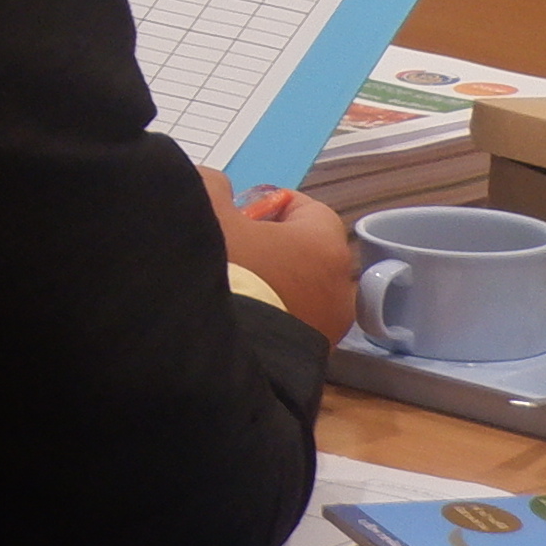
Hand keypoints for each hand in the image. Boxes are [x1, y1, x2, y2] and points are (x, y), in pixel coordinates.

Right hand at [208, 170, 359, 341]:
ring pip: (304, 293)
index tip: (243, 211)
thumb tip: (219, 188)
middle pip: (309, 253)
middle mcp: (338, 287)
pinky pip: (293, 324)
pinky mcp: (310, 359)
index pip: (310, 209)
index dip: (274, 204)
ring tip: (235, 285)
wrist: (213, 346)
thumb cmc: (223, 269)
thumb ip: (214, 187)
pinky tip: (241, 315)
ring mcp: (327, 329)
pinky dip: (273, 316)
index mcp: (324, 245)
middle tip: (237, 247)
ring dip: (276, 285)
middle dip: (277, 248)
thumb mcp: (207, 210)